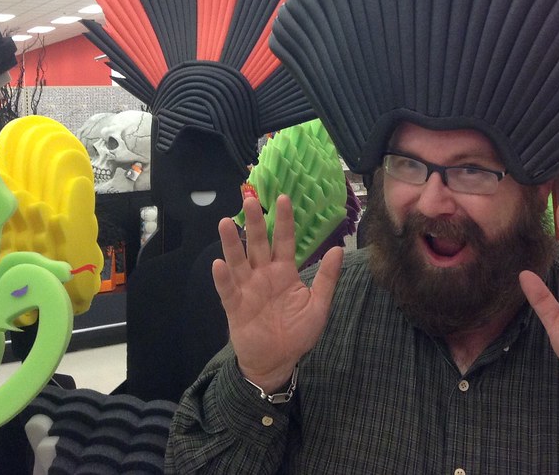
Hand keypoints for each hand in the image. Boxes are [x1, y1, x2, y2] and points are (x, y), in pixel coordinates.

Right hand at [212, 194, 343, 392]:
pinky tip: (219, 264)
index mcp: (284, 271)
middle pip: (258, 244)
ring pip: (239, 261)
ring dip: (232, 243)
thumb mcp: (318, 305)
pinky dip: (223, 277)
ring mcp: (248, 288)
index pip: (284, 240)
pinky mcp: (235, 306)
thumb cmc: (297, 332)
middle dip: (255, 222)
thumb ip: (327, 278)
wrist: (278, 361)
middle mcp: (264, 275)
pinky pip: (228, 289)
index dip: (284, 220)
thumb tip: (339, 249)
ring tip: (226, 223)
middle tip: (250, 200)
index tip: (284, 198)